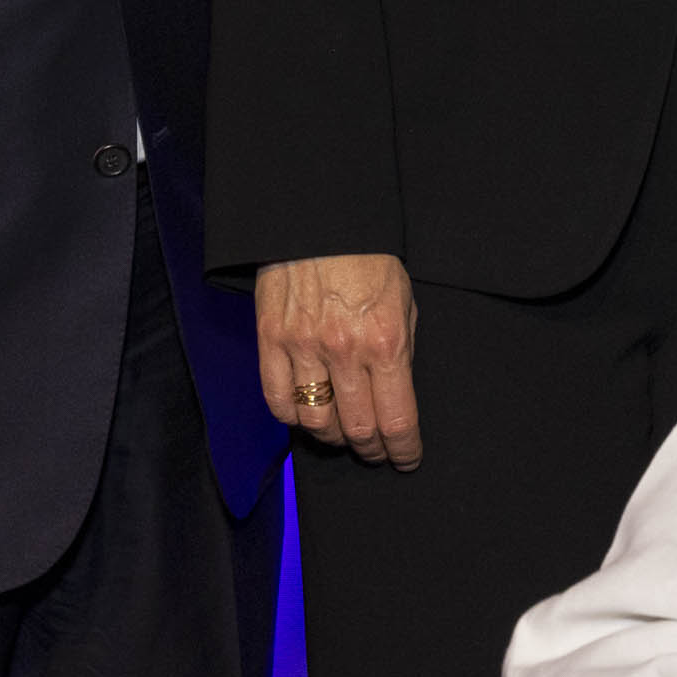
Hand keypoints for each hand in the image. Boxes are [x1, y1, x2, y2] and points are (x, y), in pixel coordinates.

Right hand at [257, 253, 421, 467]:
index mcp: (386, 341)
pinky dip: (292, 418)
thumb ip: (401, 351)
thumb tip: (394, 395)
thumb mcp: (404, 301)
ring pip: (315, 422)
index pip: (397, 420)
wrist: (321, 217)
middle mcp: (345, 351)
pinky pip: (278, 400)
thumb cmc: (368, 257)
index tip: (406, 459)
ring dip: (332, 438)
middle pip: (356, 430)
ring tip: (341, 435)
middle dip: (371, 449)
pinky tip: (305, 414)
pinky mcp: (271, 339)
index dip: (403, 451)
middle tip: (375, 451)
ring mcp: (304, 346)